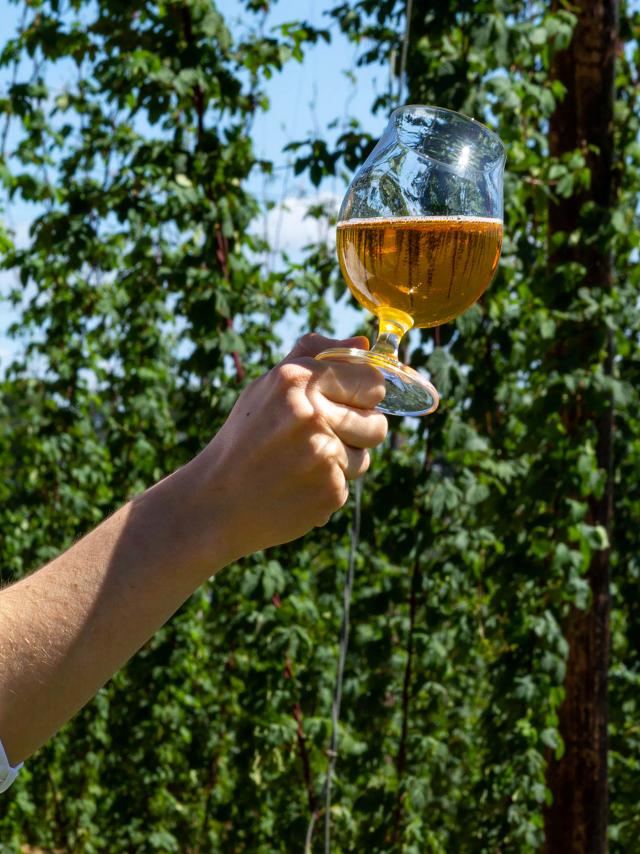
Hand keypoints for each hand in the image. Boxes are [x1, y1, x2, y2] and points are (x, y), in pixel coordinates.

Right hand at [194, 334, 387, 560]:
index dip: (363, 396)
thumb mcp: (269, 386)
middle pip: (377, 424)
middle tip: (319, 439)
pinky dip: (325, 488)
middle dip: (358, 434)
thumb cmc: (246, 437)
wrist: (216, 500)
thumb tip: (362, 339)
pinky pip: (346, 486)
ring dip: (341, 464)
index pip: (373, 382)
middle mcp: (312, 413)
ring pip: (364, 459)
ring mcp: (322, 454)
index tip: (347, 404)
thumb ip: (315, 355)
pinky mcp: (328, 491)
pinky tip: (295, 487)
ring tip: (301, 464)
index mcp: (298, 378)